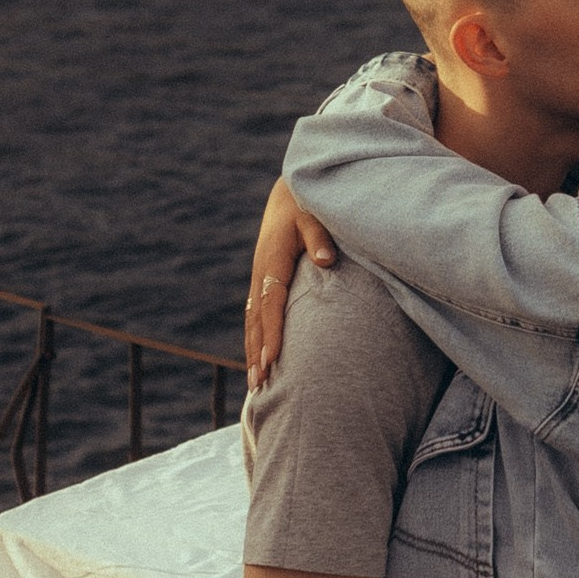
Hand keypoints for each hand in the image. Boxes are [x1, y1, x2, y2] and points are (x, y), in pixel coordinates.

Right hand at [245, 178, 336, 388]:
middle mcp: (261, 272)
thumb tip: (326, 260)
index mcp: (273, 259)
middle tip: (259, 384)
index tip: (273, 358)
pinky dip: (255, 338)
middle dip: (256, 352)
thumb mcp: (314, 214)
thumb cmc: (307, 204)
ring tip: (255, 383)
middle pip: (256, 319)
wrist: (290, 194)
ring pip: (252, 320)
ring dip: (252, 351)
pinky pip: (256, 314)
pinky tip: (259, 358)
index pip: (271, 302)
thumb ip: (320, 237)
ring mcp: (260, 278)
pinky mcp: (263, 280)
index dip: (272, 331)